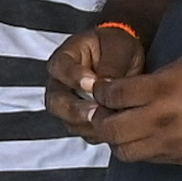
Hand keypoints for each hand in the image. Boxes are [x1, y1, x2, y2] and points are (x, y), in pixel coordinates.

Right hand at [44, 13, 145, 129]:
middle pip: (56, 101)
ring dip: (87, 124)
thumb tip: (106, 84)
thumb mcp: (117, 48)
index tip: (92, 82)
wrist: (125, 59)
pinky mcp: (81, 121)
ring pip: (68, 121)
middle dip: (75, 109)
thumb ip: (110, 65)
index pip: (60, 68)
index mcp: (65, 59)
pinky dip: (97, 132)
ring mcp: (68, 105)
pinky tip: (112, 128)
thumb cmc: (116, 48)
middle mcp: (60, 84)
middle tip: (96, 110)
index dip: (74, 77)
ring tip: (108, 121)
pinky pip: (84, 131)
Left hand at [90, 55, 181, 167]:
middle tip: (100, 111)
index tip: (100, 88)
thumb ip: (155, 77)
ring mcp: (167, 143)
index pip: (114, 94)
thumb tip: (131, 87)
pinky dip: (134, 149)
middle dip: (98, 118)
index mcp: (162, 91)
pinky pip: (143, 158)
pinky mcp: (175, 159)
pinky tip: (139, 138)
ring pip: (122, 150)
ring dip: (114, 138)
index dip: (100, 91)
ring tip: (118, 127)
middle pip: (110, 128)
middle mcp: (159, 120)